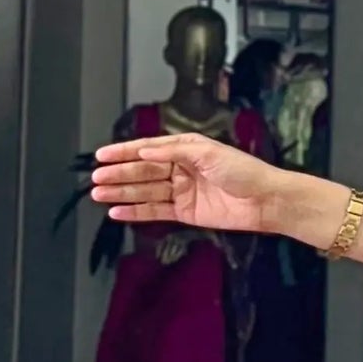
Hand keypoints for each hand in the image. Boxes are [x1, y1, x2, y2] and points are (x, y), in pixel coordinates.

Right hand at [91, 133, 300, 236]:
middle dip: (118, 174)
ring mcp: (182, 191)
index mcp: (185, 149)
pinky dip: (136, 212)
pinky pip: (156, 211)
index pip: (147, 149)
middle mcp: (181, 168)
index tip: (101, 156)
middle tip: (95, 180)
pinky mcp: (186, 212)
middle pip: (142, 171)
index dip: (123, 152)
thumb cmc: (244, 171)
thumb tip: (145, 152)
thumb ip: (174, 152)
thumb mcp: (208, 153)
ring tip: (99, 195)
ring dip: (122, 193)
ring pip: (145, 191)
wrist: (267, 201)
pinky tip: (118, 212)